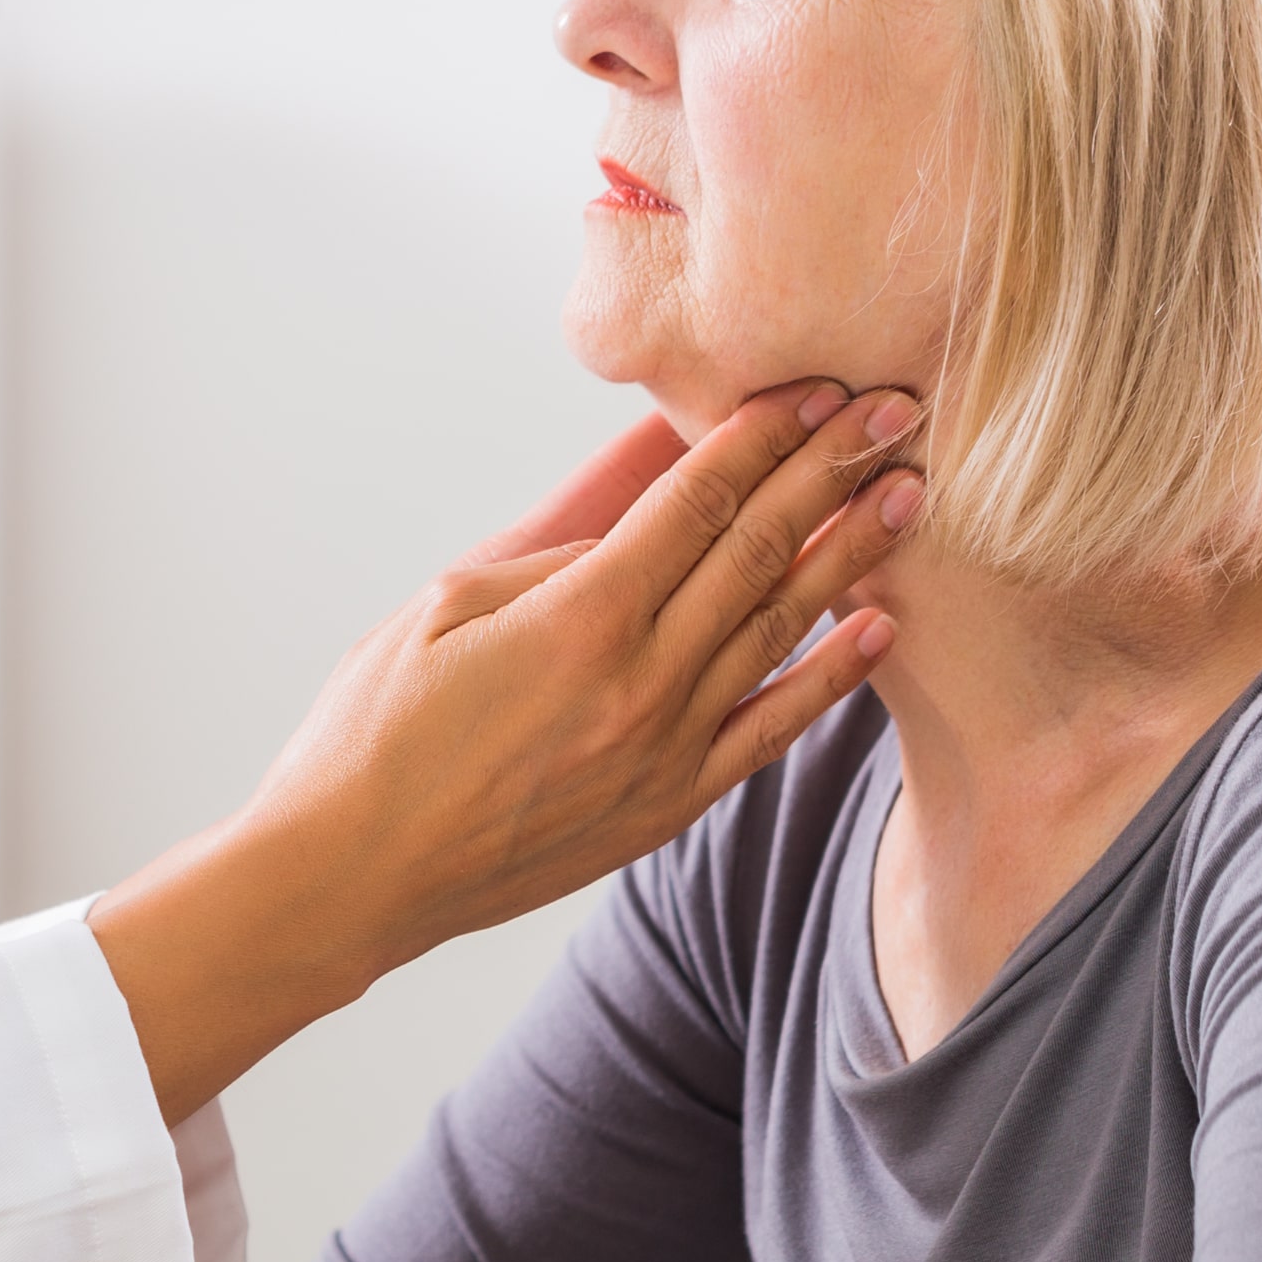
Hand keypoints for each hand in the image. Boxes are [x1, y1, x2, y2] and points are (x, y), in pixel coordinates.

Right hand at [95, 382, 921, 1116]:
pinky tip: (878, 625)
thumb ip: (563, 528)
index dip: (764, 435)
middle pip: (758, 552)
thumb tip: (645, 454)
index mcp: (578, 619)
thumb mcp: (451, 599)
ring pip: (780, 631)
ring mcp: (665, 752)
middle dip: (831, 471)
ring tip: (908, 492)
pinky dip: (829, 675)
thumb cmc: (377, 728)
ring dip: (853, 555)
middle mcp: (640, 684)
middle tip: (895, 410)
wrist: (353, 876)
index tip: (817, 385)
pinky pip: (771, 730)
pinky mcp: (669, 806)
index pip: (698, 502)